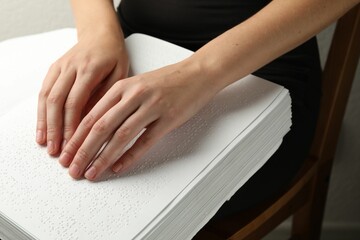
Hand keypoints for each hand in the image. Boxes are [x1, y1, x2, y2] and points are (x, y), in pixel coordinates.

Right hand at [36, 30, 128, 155]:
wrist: (100, 33)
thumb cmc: (114, 55)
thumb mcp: (120, 74)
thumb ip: (107, 95)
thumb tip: (94, 121)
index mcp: (90, 69)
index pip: (75, 102)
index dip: (71, 126)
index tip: (73, 144)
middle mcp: (70, 67)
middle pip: (57, 102)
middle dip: (55, 130)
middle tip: (57, 151)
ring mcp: (60, 67)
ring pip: (46, 97)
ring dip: (45, 123)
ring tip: (46, 144)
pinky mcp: (54, 68)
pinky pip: (43, 91)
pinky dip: (40, 111)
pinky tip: (41, 128)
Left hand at [58, 60, 219, 180]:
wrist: (197, 74)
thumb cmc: (166, 81)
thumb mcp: (136, 85)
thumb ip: (116, 103)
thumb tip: (94, 128)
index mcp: (122, 86)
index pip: (91, 116)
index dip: (76, 138)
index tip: (67, 154)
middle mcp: (134, 95)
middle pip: (101, 127)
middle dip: (83, 151)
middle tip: (73, 169)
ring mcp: (152, 106)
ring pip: (121, 136)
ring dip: (103, 157)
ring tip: (92, 172)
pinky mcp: (169, 118)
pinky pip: (146, 141)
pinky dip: (130, 156)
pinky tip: (119, 167)